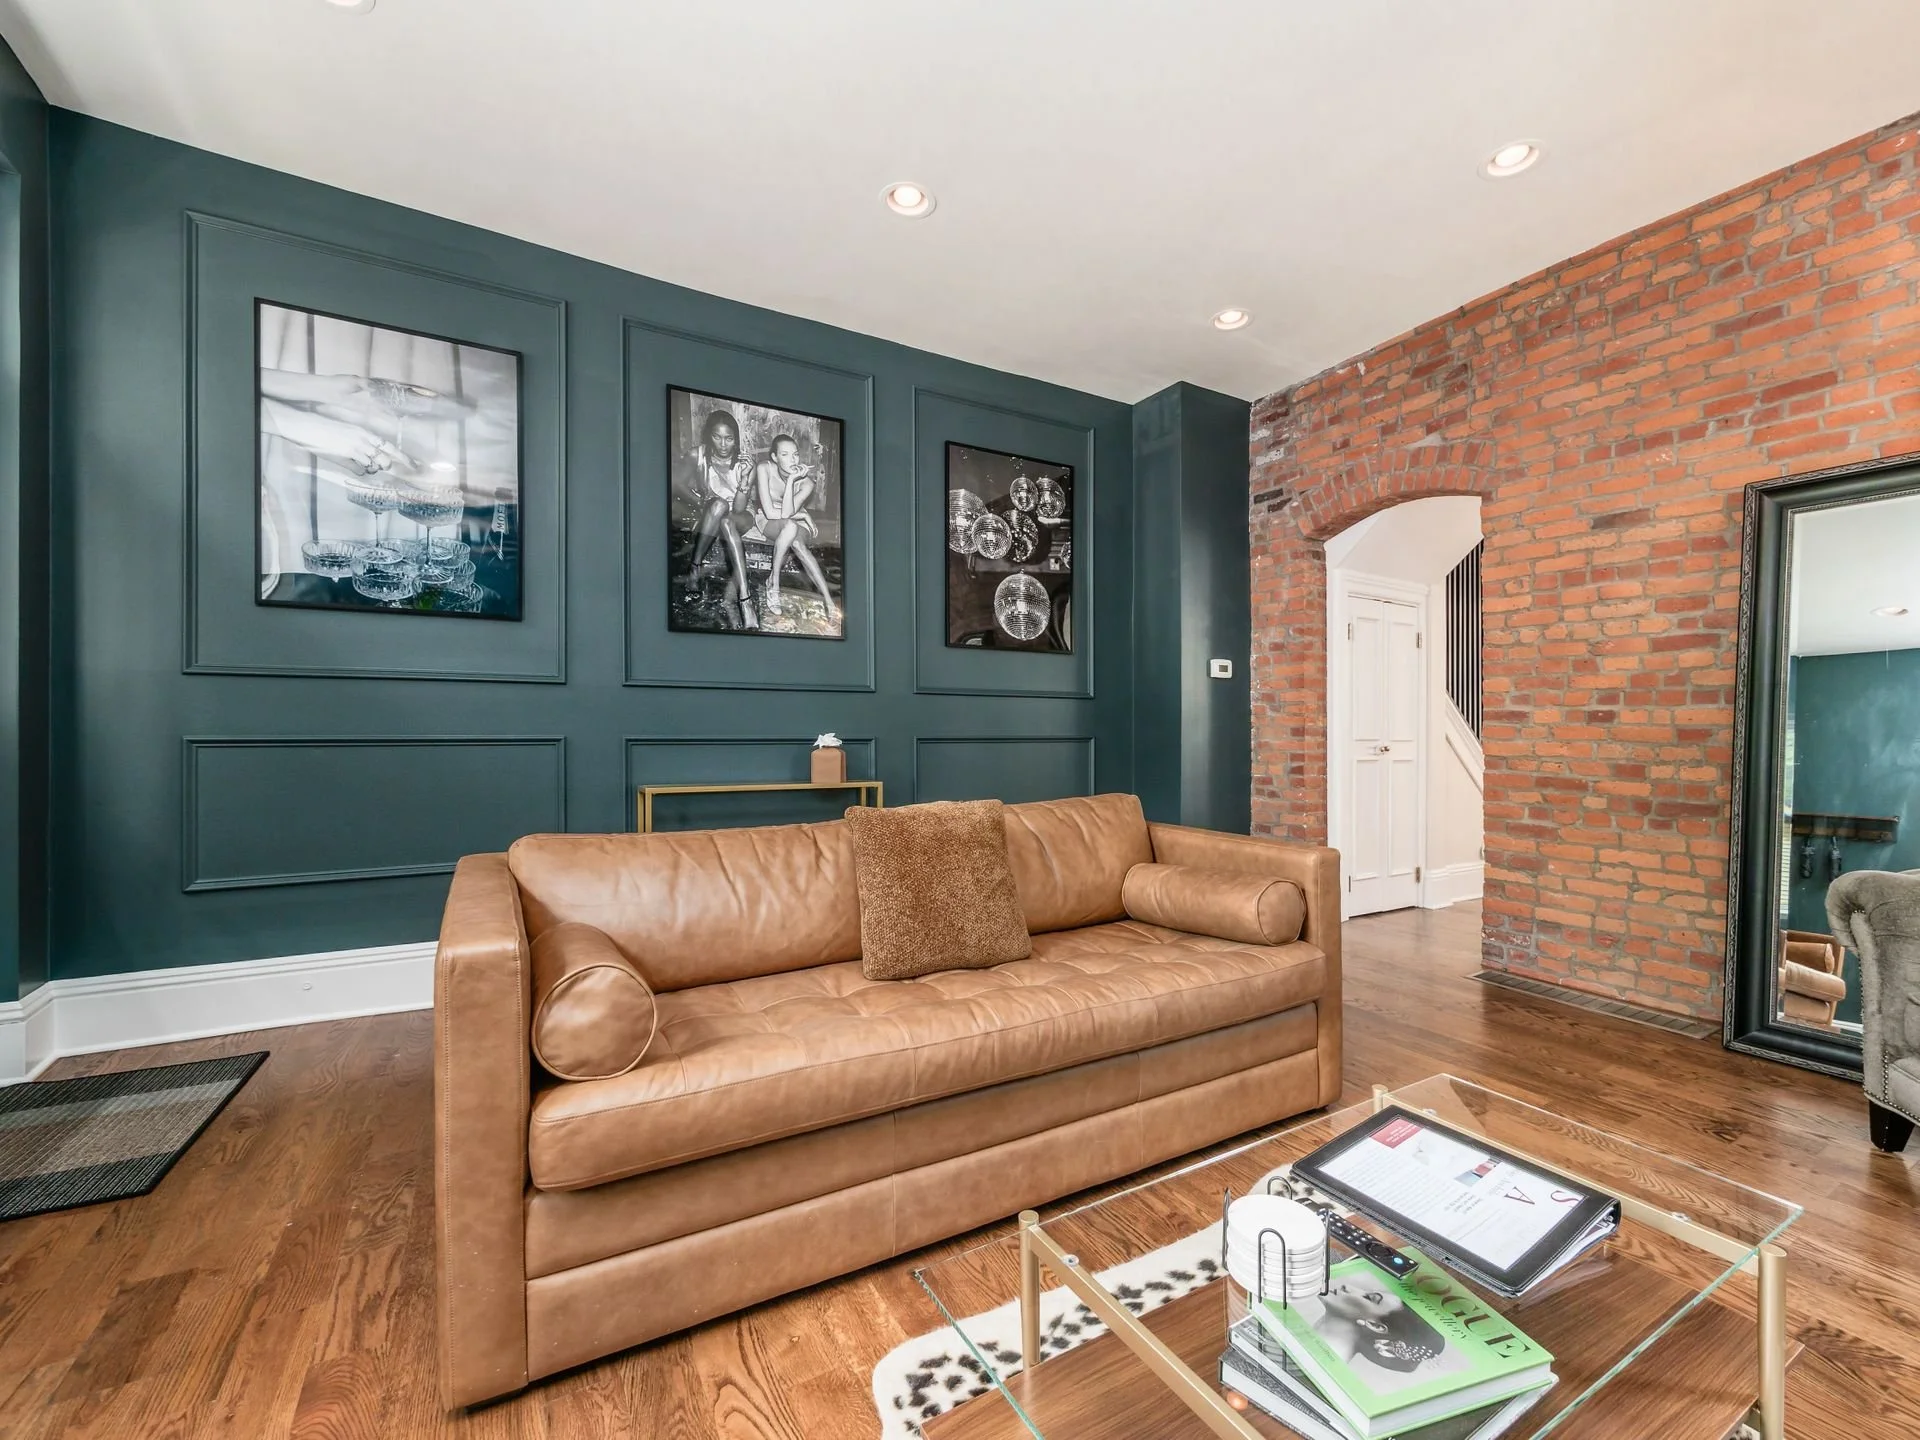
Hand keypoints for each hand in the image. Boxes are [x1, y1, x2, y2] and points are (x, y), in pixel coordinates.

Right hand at [263, 399, 412, 472]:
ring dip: (370, 468)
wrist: (306, 425)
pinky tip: (351, 464)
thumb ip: (359, 441)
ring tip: (360, 461)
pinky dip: (359, 471)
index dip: (403, 458)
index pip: (390, 447)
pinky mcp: (344, 458)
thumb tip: (368, 454)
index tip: (414, 466)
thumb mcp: (346, 431)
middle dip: (384, 465)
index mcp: (365, 432)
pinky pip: (360, 471)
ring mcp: (355, 450)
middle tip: (381, 466)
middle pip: (385, 460)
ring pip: (373, 466)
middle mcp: (363, 441)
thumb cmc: (324, 427)